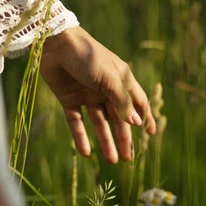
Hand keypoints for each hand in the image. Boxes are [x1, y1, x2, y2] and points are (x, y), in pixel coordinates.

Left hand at [40, 26, 155, 163]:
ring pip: (100, 123)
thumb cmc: (87, 56)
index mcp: (121, 80)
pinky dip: (81, 137)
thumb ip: (122, 102)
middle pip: (118, 118)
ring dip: (106, 141)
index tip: (150, 134)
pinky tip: (86, 153)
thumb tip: (136, 123)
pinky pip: (77, 122)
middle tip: (128, 159)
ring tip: (111, 160)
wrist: (55, 44)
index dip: (145, 118)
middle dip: (124, 138)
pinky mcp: (69, 99)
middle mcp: (106, 89)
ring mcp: (88, 95)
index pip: (137, 103)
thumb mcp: (109, 79)